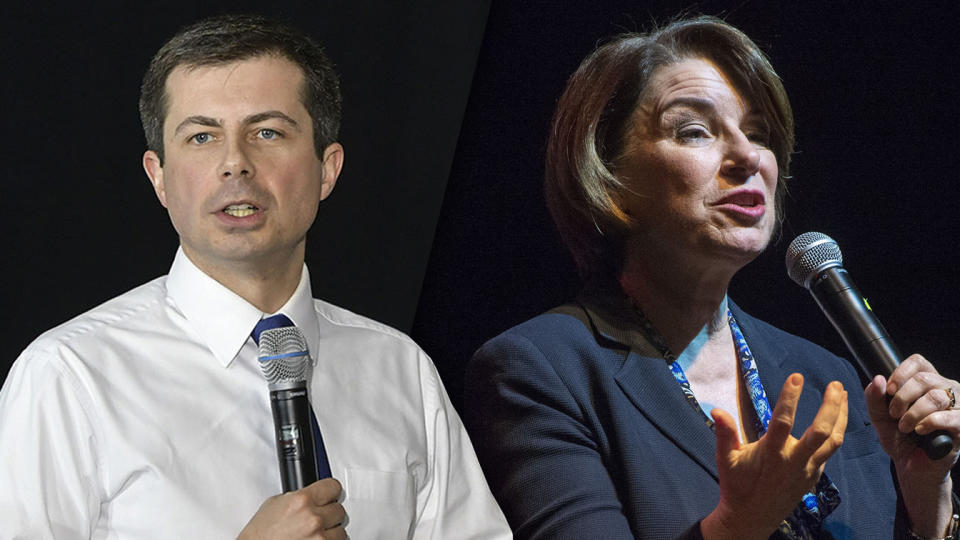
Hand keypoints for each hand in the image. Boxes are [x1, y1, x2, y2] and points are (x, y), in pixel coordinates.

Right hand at [238, 478, 345, 539]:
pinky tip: (316, 539)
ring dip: (331, 531)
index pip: (333, 486)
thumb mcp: (276, 503)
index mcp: (302, 500)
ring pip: (341, 530)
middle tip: (318, 517)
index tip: (329, 494)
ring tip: (315, 532)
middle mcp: (313, 518)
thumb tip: (313, 492)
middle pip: (339, 509)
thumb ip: (299, 495)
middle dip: (329, 513)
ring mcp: (318, 537)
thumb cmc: (262, 533)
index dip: (330, 491)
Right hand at [701, 374, 846, 539]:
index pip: (783, 421)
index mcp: (771, 454)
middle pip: (821, 432)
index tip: (796, 377)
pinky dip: (836, 433)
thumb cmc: (737, 485)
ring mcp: (808, 470)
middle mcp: (794, 462)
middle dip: (831, 407)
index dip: (790, 398)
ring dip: (841, 417)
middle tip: (835, 385)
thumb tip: (716, 410)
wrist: (752, 518)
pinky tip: (836, 420)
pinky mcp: (814, 476)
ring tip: (843, 395)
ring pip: (833, 442)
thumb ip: (724, 434)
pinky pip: (829, 453)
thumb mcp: (726, 460)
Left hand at [865, 353, 959, 536]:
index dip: (900, 373)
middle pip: (925, 378)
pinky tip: (919, 431)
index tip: (888, 391)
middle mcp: (946, 391)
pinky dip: (929, 422)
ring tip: (904, 426)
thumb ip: (874, 397)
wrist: (911, 467)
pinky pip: (950, 417)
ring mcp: (957, 408)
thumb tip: (877, 379)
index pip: (919, 362)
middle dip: (902, 397)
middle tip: (893, 414)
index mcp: (928, 383)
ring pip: (936, 396)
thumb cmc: (899, 438)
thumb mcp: (880, 416)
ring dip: (913, 412)